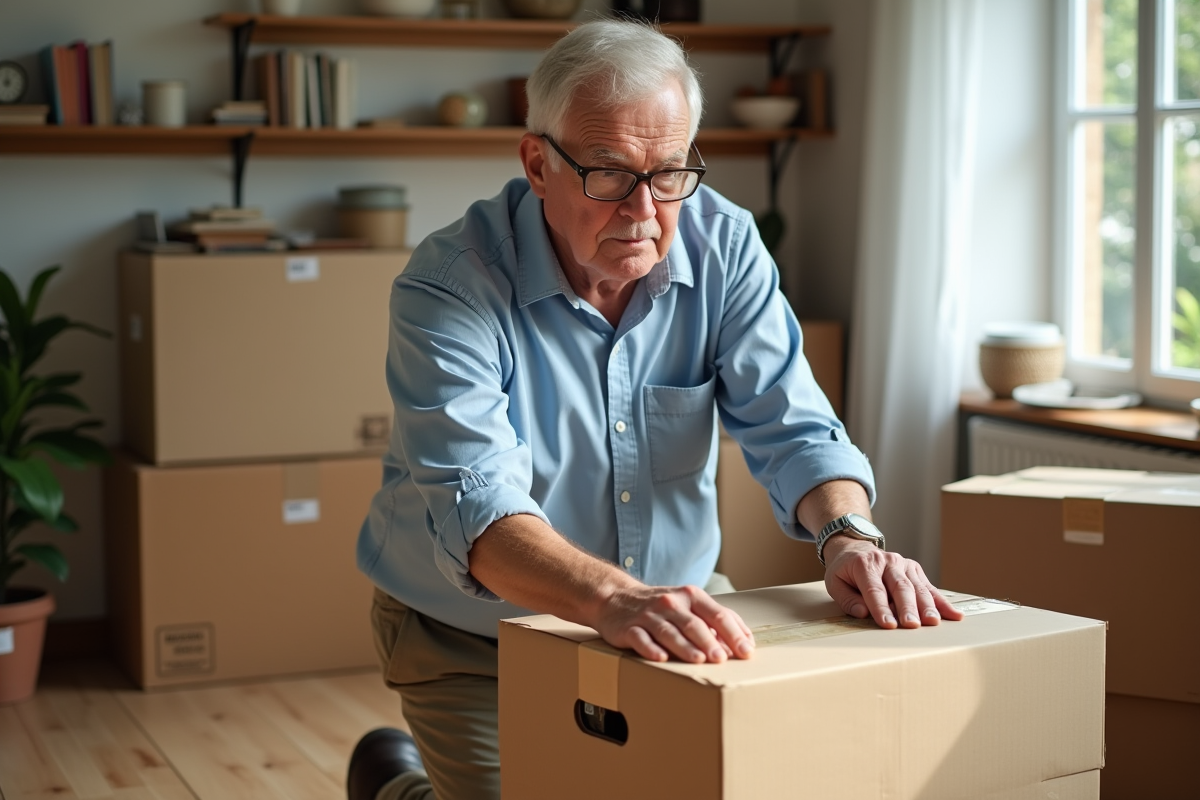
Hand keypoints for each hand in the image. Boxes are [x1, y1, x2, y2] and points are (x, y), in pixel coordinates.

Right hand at [590, 584, 754, 663]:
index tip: (745, 651)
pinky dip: (651, 648)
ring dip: (684, 646)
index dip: (732, 632)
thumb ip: (715, 621)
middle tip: (722, 659)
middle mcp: (670, 603)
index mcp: (690, 596)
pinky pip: (640, 638)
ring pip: (669, 631)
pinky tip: (661, 657)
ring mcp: (649, 615)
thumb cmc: (661, 607)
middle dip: (709, 641)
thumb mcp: (689, 605)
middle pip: (693, 623)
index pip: (716, 613)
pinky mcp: (628, 628)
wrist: (616, 598)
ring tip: (699, 660)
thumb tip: (744, 642)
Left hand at [822, 537, 964, 628]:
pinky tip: (954, 615)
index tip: (888, 624)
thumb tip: (863, 612)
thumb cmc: (845, 571)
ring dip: (926, 606)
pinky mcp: (914, 569)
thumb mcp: (835, 583)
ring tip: (932, 622)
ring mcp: (903, 564)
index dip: (881, 608)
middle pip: (899, 587)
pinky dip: (942, 602)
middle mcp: (887, 561)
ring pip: (917, 587)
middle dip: (906, 607)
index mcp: (864, 564)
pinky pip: (929, 587)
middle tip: (912, 625)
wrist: (855, 549)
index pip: (874, 589)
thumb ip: (848, 600)